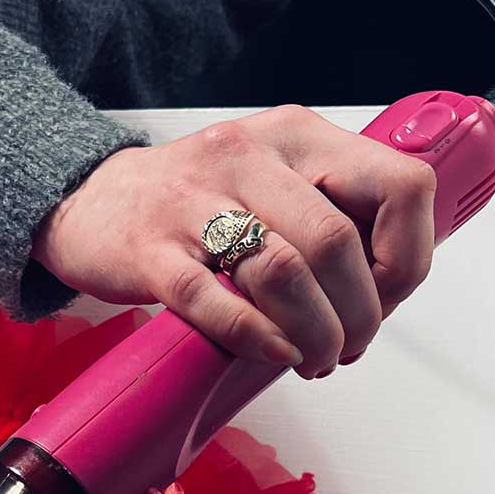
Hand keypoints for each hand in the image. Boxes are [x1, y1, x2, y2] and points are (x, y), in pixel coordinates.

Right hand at [31, 105, 436, 378]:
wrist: (87, 203)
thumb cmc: (192, 200)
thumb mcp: (271, 177)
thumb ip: (329, 212)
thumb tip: (389, 285)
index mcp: (295, 136)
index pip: (397, 187)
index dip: (407, 255)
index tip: (389, 295)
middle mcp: (248, 156)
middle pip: (336, 243)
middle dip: (358, 314)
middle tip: (349, 345)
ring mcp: (194, 200)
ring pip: (283, 271)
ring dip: (314, 333)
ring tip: (315, 358)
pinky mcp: (150, 250)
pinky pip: (213, 299)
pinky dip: (256, 336)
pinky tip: (274, 353)